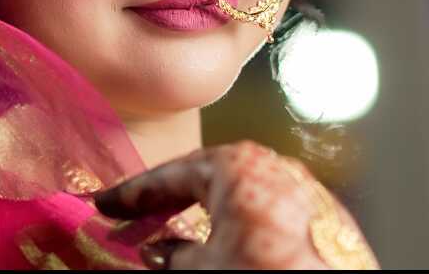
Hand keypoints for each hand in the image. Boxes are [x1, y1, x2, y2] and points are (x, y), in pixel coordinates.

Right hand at [92, 140, 378, 269]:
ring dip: (200, 220)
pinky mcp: (324, 224)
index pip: (171, 174)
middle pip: (205, 181)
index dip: (131, 194)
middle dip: (165, 205)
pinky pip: (266, 216)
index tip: (104, 205)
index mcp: (240, 165)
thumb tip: (157, 254)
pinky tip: (218, 252)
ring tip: (168, 243)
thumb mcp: (198, 269)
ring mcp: (303, 193)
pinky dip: (235, 230)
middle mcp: (275, 168)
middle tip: (130, 221)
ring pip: (237, 200)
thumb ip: (169, 256)